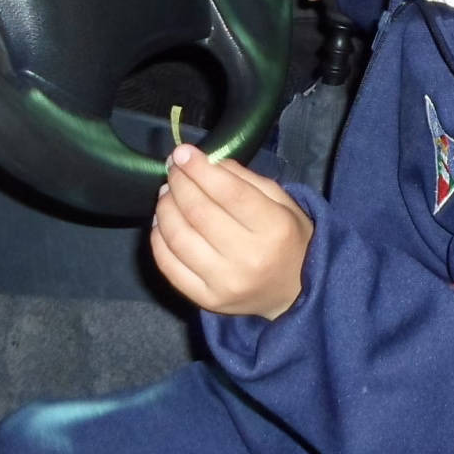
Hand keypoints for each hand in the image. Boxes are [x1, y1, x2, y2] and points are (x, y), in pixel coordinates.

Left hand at [150, 144, 311, 320]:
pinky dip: (158, 240)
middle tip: (172, 170)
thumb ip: (245, 179)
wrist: (295, 292)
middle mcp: (249, 257)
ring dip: (165, 209)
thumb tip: (204, 162)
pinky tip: (161, 223)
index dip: (200, 169)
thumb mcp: (281, 201)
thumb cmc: (288, 238)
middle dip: (179, 184)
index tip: (182, 153)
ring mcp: (225, 282)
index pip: (229, 193)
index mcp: (274, 228)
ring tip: (166, 194)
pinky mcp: (206, 300)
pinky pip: (170, 267)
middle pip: (199, 213)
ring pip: (179, 238)